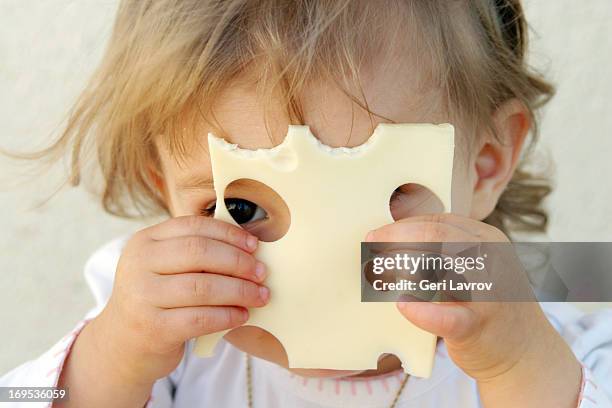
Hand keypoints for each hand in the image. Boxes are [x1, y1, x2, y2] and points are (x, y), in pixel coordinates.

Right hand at [57, 215, 269, 406]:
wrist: (123, 344)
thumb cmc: (156, 298)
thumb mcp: (163, 266)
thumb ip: (193, 250)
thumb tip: (248, 244)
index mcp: (145, 241)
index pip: (193, 226)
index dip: (229, 234)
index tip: (254, 245)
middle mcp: (139, 264)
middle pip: (200, 253)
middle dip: (238, 262)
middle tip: (261, 272)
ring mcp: (143, 297)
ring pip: (203, 287)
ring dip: (240, 291)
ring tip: (260, 296)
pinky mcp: (154, 328)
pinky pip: (201, 318)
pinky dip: (228, 316)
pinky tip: (242, 315)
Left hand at [365, 214, 581, 407]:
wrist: (525, 355)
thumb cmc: (488, 308)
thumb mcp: (476, 267)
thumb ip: (444, 252)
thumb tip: (394, 240)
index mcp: (487, 240)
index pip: (437, 221)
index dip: (402, 226)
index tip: (376, 234)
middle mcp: (491, 259)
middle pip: (435, 236)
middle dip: (395, 237)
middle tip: (370, 245)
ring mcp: (488, 292)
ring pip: (438, 266)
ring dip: (400, 266)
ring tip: (378, 271)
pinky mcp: (478, 325)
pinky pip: (445, 314)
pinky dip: (419, 310)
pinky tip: (402, 304)